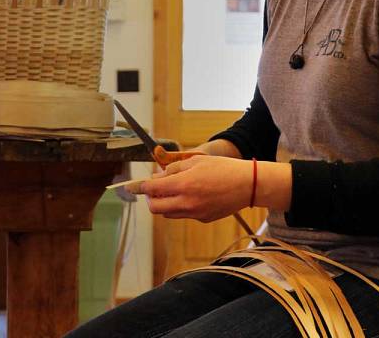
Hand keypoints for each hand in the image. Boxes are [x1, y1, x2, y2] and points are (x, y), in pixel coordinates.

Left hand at [130, 155, 252, 222]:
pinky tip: (193, 195)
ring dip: (164, 203)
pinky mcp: (203, 219)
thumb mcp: (196, 161)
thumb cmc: (223, 168)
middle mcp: (186, 203)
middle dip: (150, 198)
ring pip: (168, 213)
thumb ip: (174, 169)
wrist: (248, 184)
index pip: (151, 189)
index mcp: (183, 185)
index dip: (139, 187)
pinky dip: (181, 206)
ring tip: (174, 189)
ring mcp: (194, 213)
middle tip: (154, 188)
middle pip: (155, 207)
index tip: (131, 186)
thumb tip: (158, 176)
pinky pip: (184, 215)